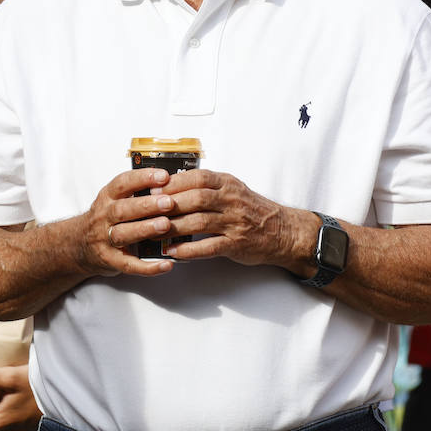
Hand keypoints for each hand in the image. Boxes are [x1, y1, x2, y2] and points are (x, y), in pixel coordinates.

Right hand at [75, 169, 181, 277]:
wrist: (78, 244)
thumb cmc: (104, 219)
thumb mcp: (112, 200)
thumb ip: (134, 193)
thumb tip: (169, 183)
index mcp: (107, 198)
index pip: (123, 183)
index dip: (142, 179)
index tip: (163, 176)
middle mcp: (104, 217)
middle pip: (123, 209)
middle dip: (147, 205)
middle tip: (168, 202)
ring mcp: (105, 240)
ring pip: (123, 234)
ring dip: (145, 229)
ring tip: (165, 225)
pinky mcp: (110, 260)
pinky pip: (129, 265)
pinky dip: (148, 267)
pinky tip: (165, 264)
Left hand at [153, 169, 305, 269]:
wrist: (282, 231)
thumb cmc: (251, 210)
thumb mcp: (232, 189)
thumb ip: (207, 186)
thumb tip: (171, 184)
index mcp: (227, 184)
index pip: (197, 177)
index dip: (173, 183)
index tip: (153, 189)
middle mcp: (231, 200)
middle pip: (196, 198)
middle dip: (169, 204)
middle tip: (147, 211)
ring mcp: (235, 222)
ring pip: (199, 222)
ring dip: (174, 228)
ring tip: (154, 233)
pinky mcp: (236, 244)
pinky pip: (209, 247)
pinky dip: (189, 250)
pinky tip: (173, 252)